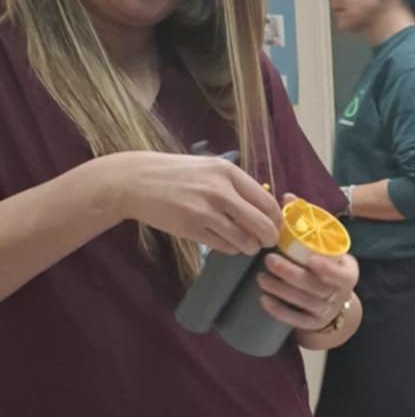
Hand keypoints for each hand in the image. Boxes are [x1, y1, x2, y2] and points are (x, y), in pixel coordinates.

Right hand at [101, 150, 280, 252]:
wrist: (135, 181)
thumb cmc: (176, 174)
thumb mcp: (210, 168)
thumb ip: (237, 185)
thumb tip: (266, 208)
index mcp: (228, 172)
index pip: (268, 202)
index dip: (276, 219)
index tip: (275, 225)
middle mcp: (220, 191)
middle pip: (263, 225)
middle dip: (268, 238)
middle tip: (265, 241)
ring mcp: (205, 212)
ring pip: (246, 241)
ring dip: (249, 246)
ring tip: (244, 242)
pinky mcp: (191, 229)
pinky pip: (225, 247)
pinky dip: (231, 248)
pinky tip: (225, 241)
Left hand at [257, 200, 358, 332]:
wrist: (332, 297)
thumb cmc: (326, 264)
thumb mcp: (326, 246)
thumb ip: (309, 223)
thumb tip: (287, 197)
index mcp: (348, 273)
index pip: (342, 275)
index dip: (328, 269)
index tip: (311, 260)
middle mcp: (340, 294)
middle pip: (316, 288)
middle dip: (291, 275)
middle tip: (269, 261)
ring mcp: (327, 311)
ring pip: (304, 303)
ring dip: (281, 291)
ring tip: (261, 278)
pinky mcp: (313, 322)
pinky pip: (297, 320)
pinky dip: (280, 311)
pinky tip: (264, 301)